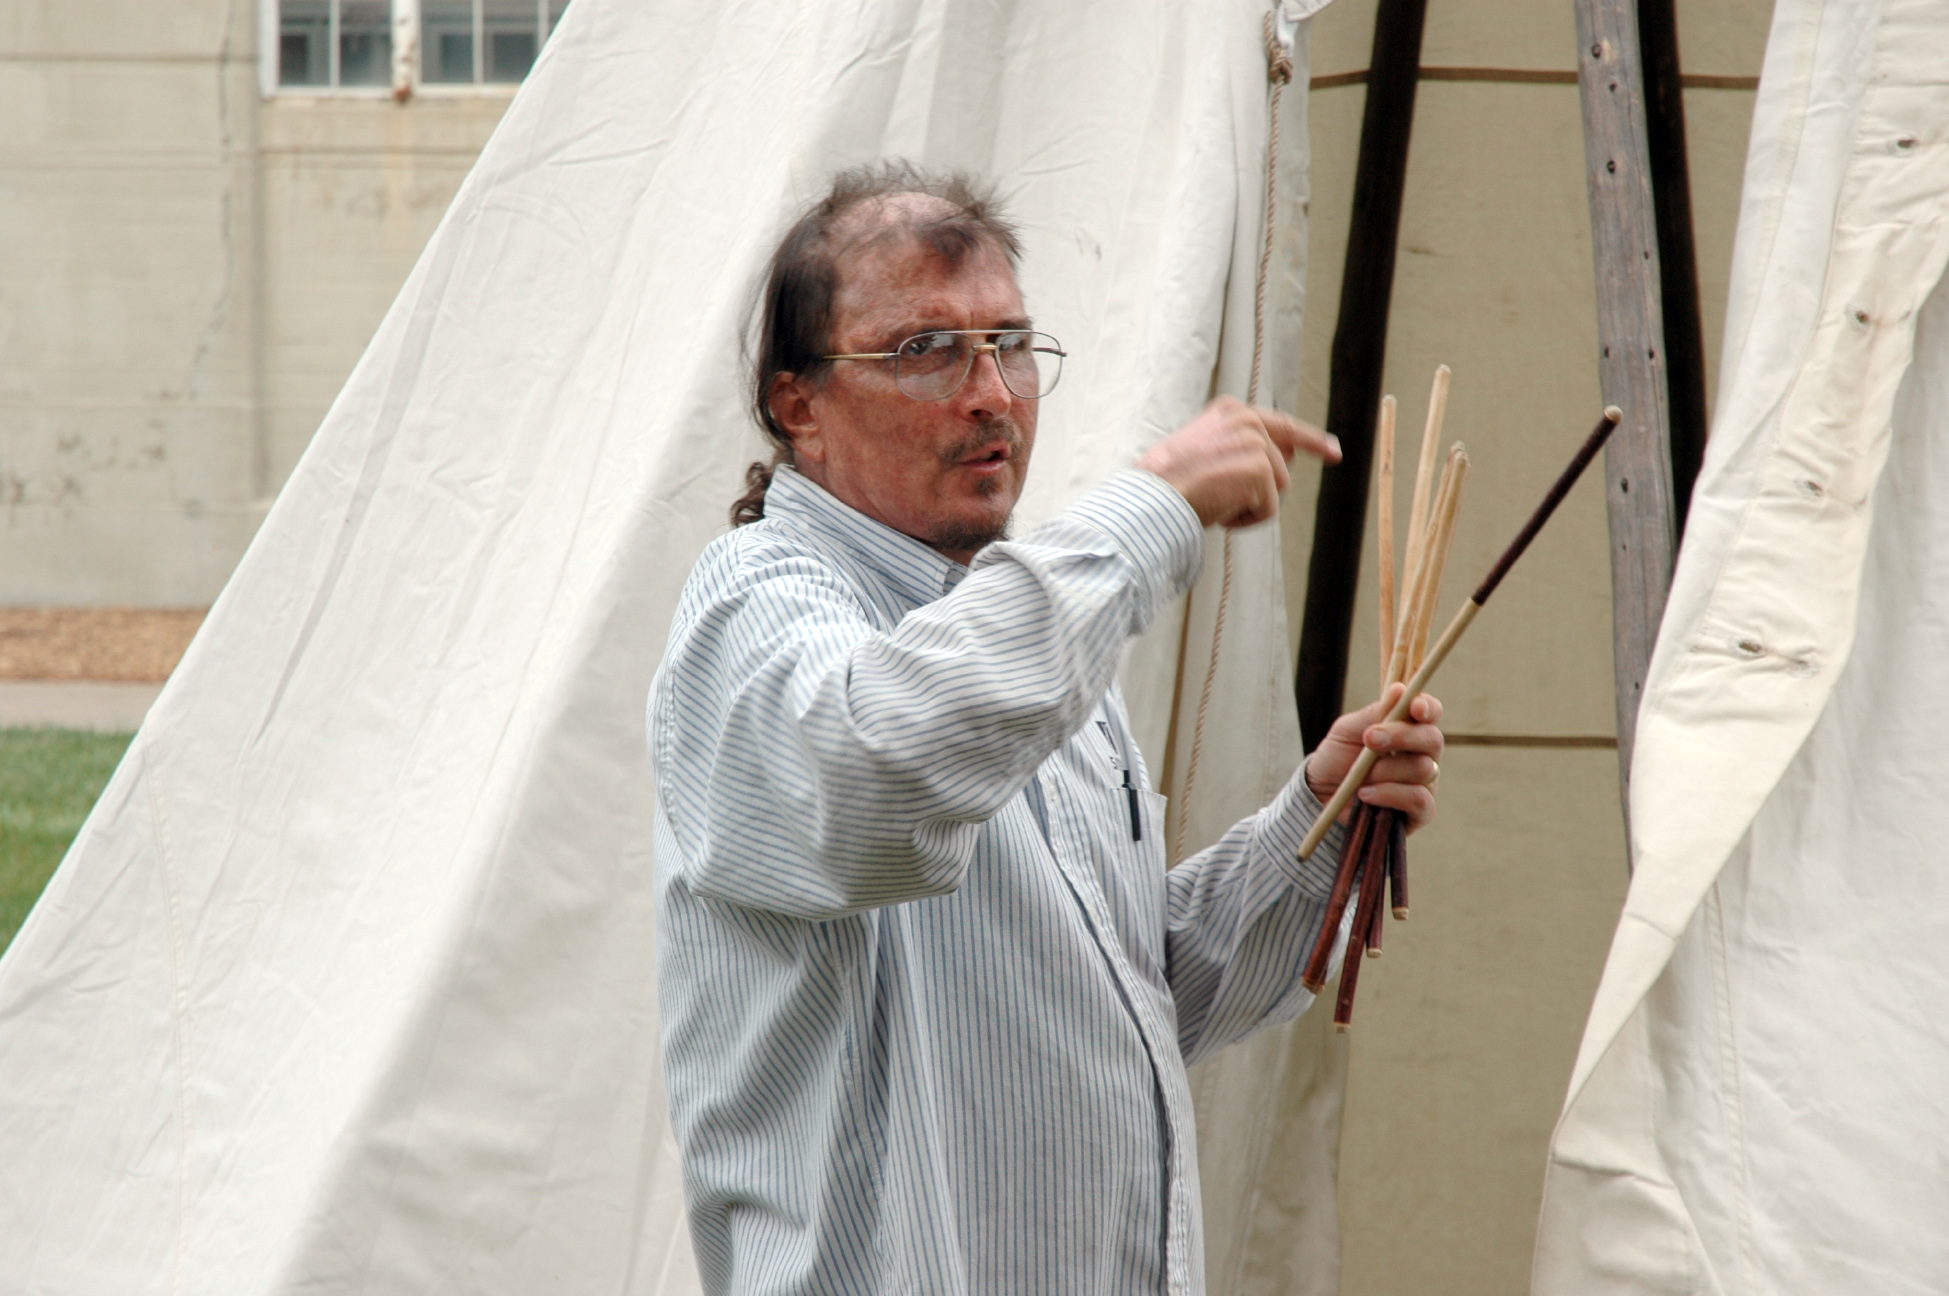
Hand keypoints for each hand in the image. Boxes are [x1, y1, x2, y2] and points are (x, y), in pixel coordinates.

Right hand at [1136, 397, 1340, 528]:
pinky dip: (1247, 520)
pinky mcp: (1262, 470)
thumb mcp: (1202, 453)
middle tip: (1262, 486)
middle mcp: (1247, 420)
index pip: (1281, 425)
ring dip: (1249, 505)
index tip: (1334, 452)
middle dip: (1272, 486)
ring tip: (1215, 503)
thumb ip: (1237, 450)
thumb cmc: (1168, 483)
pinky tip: (1221, 513)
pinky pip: (1269, 510)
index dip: (1312, 441)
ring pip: (1277, 489)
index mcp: (1231, 411)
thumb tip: (1281, 462)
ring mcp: (1256, 443)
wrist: (1154, 497)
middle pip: (1282, 463)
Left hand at [1302, 684, 1443, 831]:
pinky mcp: (1419, 813)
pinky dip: (1390, 794)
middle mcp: (1422, 755)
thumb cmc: (1337, 759)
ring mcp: (1424, 784)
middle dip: (1401, 737)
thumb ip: (1374, 713)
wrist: (1319, 796)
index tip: (1414, 707)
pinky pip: (1419, 800)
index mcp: (1408, 729)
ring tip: (1362, 776)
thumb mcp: (1347, 731)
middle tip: (1369, 739)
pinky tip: (1365, 794)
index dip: (1428, 707)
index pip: (1431, 713)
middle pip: (1433, 740)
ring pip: (1424, 769)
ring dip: (1387, 770)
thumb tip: (1399, 690)